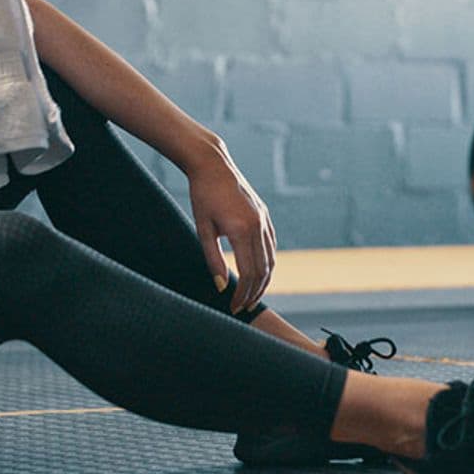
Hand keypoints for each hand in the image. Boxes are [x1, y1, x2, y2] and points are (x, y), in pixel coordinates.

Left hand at [187, 143, 276, 313]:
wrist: (213, 165)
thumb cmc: (202, 196)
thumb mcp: (203, 229)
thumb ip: (213, 259)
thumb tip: (221, 286)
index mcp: (241, 229)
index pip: (248, 272)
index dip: (243, 294)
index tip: (234, 307)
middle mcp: (258, 225)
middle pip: (263, 270)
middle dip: (254, 293)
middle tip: (244, 308)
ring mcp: (264, 220)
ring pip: (271, 259)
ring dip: (263, 281)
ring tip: (252, 296)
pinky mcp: (265, 215)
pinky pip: (271, 246)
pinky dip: (267, 263)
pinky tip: (258, 273)